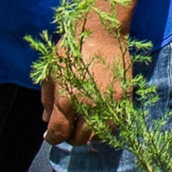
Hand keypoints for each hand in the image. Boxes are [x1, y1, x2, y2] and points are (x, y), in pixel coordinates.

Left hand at [42, 13, 133, 145]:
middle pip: (78, 139)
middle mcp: (88, 107)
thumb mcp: (51, 71)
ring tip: (82, 122)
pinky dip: (103, 125)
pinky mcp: (124, 100)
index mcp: (67, 100)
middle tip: (67, 127)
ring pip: (97, 135)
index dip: (52, 137)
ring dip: (87, 133)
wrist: (102, 32)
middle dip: (69, 136)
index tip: (51, 135)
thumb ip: (48, 99)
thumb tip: (47, 120)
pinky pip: (113, 124)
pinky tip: (97, 115)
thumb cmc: (72, 48)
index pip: (59, 133)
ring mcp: (109, 105)